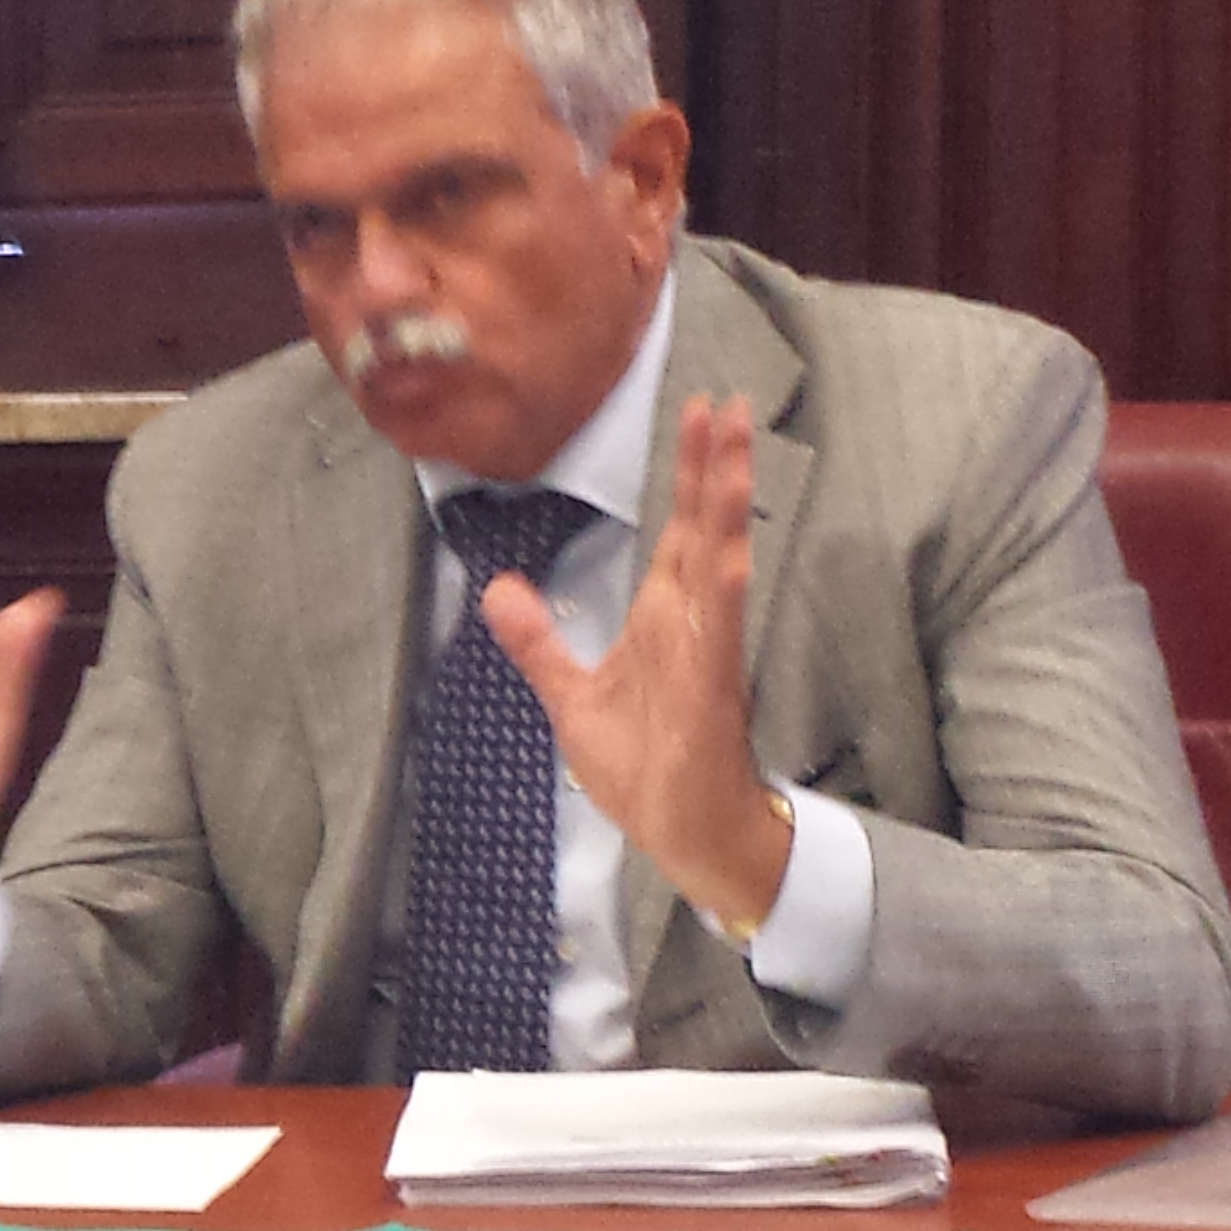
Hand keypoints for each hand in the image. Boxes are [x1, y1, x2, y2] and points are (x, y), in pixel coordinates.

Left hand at [480, 393, 794, 928]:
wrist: (680, 829)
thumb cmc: (643, 766)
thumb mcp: (570, 695)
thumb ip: (537, 640)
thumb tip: (496, 589)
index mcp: (663, 617)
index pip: (679, 530)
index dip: (688, 475)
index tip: (696, 416)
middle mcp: (691, 620)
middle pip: (703, 526)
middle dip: (712, 465)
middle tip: (723, 401)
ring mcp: (706, 647)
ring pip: (718, 557)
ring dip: (725, 501)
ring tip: (734, 441)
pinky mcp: (711, 684)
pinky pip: (718, 625)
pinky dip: (721, 583)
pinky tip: (724, 546)